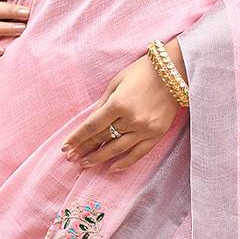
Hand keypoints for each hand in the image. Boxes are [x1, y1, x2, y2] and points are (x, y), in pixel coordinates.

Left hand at [60, 48, 184, 172]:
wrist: (174, 71)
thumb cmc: (142, 72)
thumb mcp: (117, 83)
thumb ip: (104, 104)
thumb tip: (91, 125)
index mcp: (118, 103)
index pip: (92, 127)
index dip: (77, 138)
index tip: (65, 147)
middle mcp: (131, 119)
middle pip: (103, 138)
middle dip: (85, 149)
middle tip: (72, 158)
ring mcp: (145, 128)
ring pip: (118, 149)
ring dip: (100, 158)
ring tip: (86, 164)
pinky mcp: (157, 134)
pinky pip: (139, 153)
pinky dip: (125, 162)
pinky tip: (112, 167)